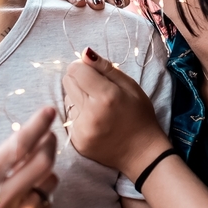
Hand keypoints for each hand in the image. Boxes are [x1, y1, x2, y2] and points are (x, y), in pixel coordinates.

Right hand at [0, 101, 57, 207]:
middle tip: (46, 135)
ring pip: (47, 188)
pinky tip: (28, 189)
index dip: (37, 125)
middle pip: (41, 166)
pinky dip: (41, 194)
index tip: (48, 111)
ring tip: (33, 164)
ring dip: (46, 170)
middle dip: (49, 144)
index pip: (17, 147)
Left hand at [62, 46, 170, 182]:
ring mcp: (81, 130)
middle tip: (95, 88)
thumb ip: (106, 68)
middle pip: (67, 82)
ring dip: (77, 98)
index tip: (92, 72)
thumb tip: (84, 53)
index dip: (83, 67)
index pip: (76, 70)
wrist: (142, 153)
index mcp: (106, 96)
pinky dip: (78, 114)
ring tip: (96, 106)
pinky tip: (94, 119)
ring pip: (66, 99)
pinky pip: (68, 117)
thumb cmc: (140, 116)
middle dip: (78, 80)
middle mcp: (91, 113)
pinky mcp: (76, 141)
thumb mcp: (131, 86)